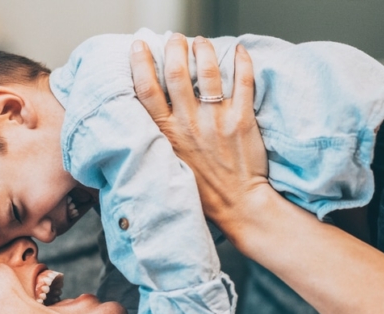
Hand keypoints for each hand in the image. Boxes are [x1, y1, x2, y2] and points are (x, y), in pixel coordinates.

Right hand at [129, 35, 268, 237]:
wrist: (237, 204)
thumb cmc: (202, 188)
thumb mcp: (168, 163)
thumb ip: (159, 137)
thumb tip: (147, 115)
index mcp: (167, 134)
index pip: (146, 89)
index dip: (140, 62)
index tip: (139, 46)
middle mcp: (189, 124)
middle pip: (177, 71)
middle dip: (174, 47)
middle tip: (176, 39)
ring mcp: (216, 120)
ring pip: (208, 71)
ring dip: (204, 49)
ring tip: (201, 42)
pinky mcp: (242, 120)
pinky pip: (243, 81)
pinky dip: (242, 62)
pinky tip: (239, 50)